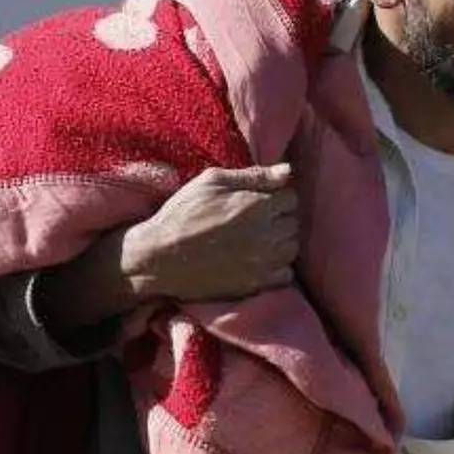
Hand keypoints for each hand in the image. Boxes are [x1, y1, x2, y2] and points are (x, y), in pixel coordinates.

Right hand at [120, 163, 298, 302]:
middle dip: (278, 219)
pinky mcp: (256, 284)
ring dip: (280, 243)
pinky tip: (258, 261)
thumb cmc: (182, 213)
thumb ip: (254, 175)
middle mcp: (266, 233)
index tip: (258, 202)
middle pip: (293, 223)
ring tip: (257, 241)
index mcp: (257, 205)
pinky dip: (278, 268)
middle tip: (254, 221)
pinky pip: (286, 274)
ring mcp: (263, 261)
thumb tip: (288, 170)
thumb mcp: (212, 181)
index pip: (291, 198)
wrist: (160, 257)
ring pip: (292, 248)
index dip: (275, 197)